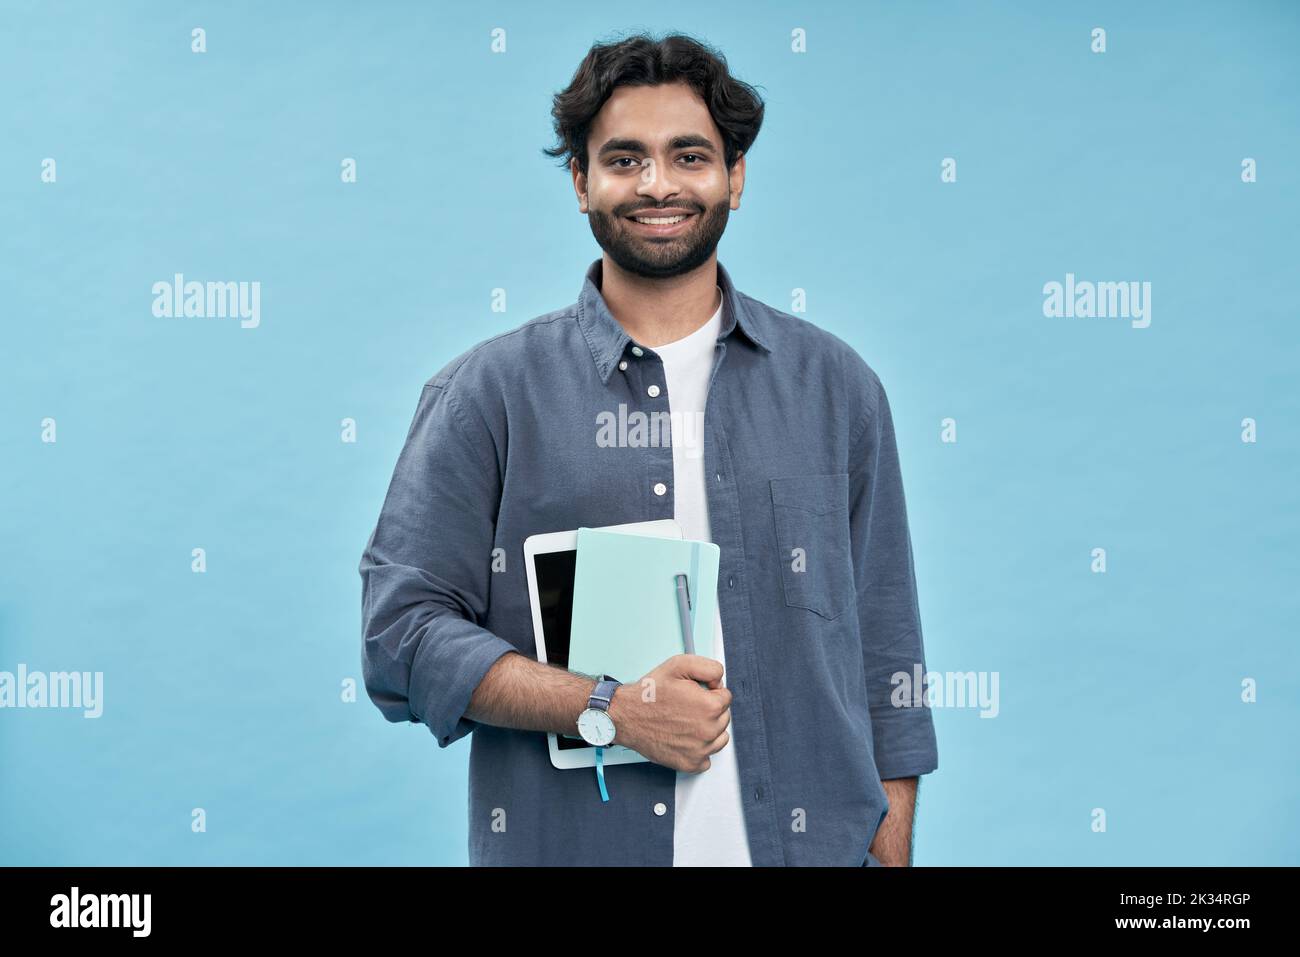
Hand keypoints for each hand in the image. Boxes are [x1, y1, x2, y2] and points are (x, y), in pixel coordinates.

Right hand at [608, 654, 731, 772]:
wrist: (625, 716)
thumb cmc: (649, 694)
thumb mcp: (679, 665)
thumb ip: (709, 668)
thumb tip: (720, 681)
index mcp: (710, 706)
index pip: (726, 697)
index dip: (709, 692)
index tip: (694, 694)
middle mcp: (708, 731)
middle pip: (724, 717)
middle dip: (709, 710)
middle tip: (686, 707)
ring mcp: (700, 750)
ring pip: (719, 737)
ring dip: (708, 729)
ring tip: (686, 722)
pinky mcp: (690, 764)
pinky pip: (707, 758)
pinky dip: (699, 750)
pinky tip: (685, 738)